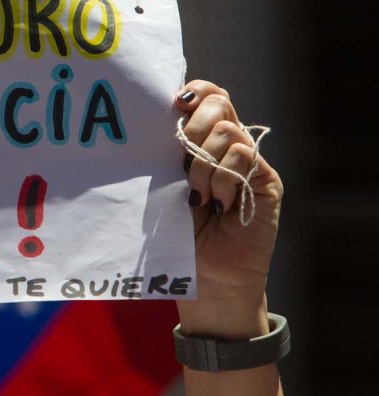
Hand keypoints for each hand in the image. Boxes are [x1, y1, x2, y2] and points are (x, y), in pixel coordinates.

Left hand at [174, 81, 283, 395]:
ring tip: (198, 195)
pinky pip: (243, 156)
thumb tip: (156, 116)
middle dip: (194, 123)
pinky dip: (223, 179)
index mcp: (202, 141)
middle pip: (219, 102)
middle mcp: (228, 146)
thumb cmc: (176, 235)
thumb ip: (166, 153)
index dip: (193, 91)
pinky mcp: (266, 181)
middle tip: (180, 158)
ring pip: (227, 130)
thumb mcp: (164, 186)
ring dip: (203, 163)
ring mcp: (249, 162)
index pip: (207, 95)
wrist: (204, 278)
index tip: (172, 104)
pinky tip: (219, 204)